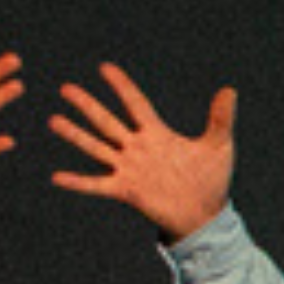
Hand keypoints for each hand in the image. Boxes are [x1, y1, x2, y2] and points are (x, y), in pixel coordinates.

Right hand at [43, 63, 236, 239]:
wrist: (205, 215)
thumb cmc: (211, 180)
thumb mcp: (219, 147)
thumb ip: (220, 119)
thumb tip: (229, 89)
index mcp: (157, 134)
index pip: (136, 104)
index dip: (122, 86)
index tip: (105, 68)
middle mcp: (137, 148)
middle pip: (107, 121)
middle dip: (87, 106)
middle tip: (65, 88)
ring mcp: (128, 168)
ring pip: (96, 147)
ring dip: (76, 135)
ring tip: (53, 120)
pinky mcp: (126, 190)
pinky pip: (96, 185)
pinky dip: (78, 181)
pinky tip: (56, 176)